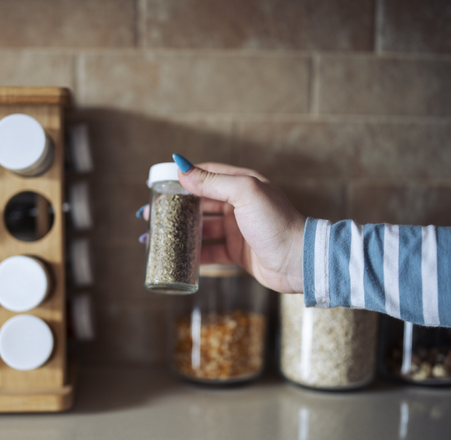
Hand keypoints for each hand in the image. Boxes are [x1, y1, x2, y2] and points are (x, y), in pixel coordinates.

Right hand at [139, 157, 305, 293]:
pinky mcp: (238, 252)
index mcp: (242, 184)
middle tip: (149, 215)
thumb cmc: (276, 223)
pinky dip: (192, 254)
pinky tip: (175, 256)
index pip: (205, 174)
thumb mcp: (245, 194)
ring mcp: (238, 229)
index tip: (157, 184)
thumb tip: (181, 167)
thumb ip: (213, 181)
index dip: (181, 178)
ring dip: (179, 232)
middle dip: (174, 208)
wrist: (300, 261)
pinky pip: (210, 251)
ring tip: (155, 237)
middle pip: (199, 203)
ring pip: (201, 229)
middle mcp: (239, 205)